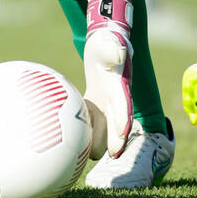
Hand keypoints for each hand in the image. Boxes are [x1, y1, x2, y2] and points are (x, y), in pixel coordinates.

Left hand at [83, 0, 133, 157]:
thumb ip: (115, 50)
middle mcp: (116, 98)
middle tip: (108, 156)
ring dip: (97, 138)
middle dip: (114, 140)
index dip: (123, 122)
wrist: (104, 42)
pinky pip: (91, 120)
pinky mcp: (96, 103)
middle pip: (116, 123)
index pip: (124, 107)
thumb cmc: (107, 41)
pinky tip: (72, 142)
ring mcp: (107, 102)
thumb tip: (121, 53)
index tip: (122, 135)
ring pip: (103, 126)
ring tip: (84, 156)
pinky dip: (85, 129)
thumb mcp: (110, 43)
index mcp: (120, 86)